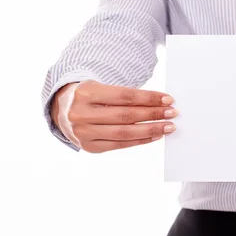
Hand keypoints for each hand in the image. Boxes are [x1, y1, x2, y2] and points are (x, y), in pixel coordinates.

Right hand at [50, 80, 177, 152]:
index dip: (149, 98)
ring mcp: (83, 133)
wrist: (62, 110)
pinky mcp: (88, 147)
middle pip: (126, 115)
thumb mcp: (102, 87)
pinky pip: (120, 145)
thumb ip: (126, 95)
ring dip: (150, 130)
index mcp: (86, 93)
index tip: (168, 99)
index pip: (125, 96)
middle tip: (172, 113)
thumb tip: (160, 103)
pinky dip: (140, 141)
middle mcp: (81, 114)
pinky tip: (154, 136)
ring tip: (168, 127)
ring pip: (124, 133)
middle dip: (153, 114)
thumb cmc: (90, 96)